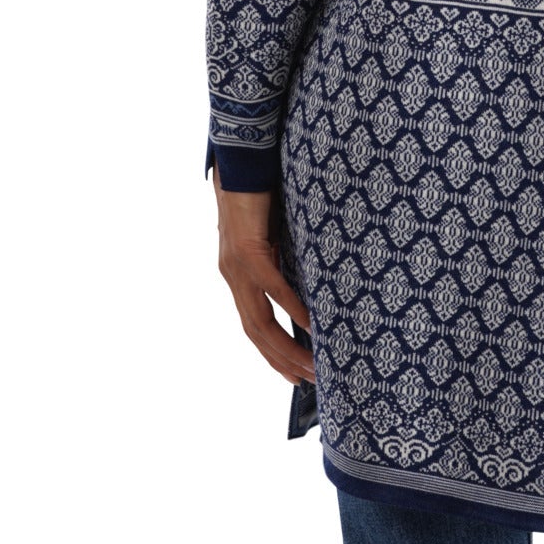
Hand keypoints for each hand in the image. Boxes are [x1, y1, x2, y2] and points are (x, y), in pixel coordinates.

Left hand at [213, 174, 315, 386]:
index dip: (271, 353)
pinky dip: (290, 308)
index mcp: (237, 275)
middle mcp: (232, 276)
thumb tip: (310, 275)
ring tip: (311, 365)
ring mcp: (236, 266)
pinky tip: (309, 325)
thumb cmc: (260, 193)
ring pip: (259, 319)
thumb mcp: (273, 235)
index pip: (253, 326)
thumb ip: (283, 257)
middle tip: (308, 382)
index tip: (293, 375)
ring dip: (285, 347)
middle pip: (255, 332)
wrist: (240, 162)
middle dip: (281, 360)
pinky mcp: (246, 250)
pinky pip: (271, 286)